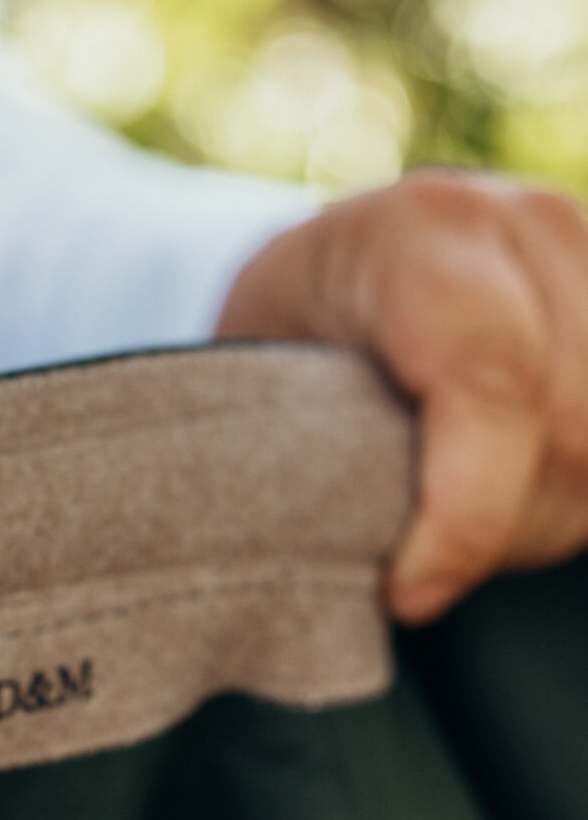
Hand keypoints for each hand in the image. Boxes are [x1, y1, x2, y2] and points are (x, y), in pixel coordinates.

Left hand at [218, 170, 587, 625]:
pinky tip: (510, 494)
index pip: (490, 376)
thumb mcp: (263, 369)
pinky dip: (571, 502)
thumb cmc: (293, 331)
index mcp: (425, 229)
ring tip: (451, 517)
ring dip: (538, 523)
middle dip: (492, 531)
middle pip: (569, 435)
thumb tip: (370, 571)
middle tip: (409, 562)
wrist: (345, 266)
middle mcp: (533, 225)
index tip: (405, 593)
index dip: (465, 510)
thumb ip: (312, 446)